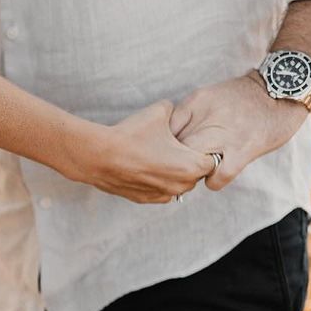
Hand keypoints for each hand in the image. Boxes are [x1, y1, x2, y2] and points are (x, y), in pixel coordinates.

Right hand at [73, 101, 219, 203]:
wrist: (99, 156)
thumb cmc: (131, 135)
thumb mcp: (159, 112)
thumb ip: (174, 111)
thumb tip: (173, 110)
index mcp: (191, 166)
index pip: (211, 160)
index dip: (202, 148)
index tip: (189, 140)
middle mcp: (180, 186)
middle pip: (195, 174)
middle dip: (188, 161)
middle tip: (172, 146)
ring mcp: (162, 195)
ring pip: (177, 184)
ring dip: (172, 173)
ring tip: (155, 156)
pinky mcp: (145, 199)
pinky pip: (160, 191)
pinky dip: (156, 181)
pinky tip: (143, 166)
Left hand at [168, 74, 307, 190]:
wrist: (281, 88)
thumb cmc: (241, 98)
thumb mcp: (207, 97)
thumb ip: (187, 117)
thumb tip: (167, 141)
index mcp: (194, 103)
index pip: (162, 130)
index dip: (161, 147)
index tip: (166, 154)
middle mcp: (206, 118)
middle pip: (173, 151)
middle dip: (173, 164)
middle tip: (179, 170)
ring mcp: (224, 135)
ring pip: (192, 165)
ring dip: (193, 174)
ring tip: (199, 173)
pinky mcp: (243, 150)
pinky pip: (218, 176)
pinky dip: (213, 182)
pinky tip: (216, 177)